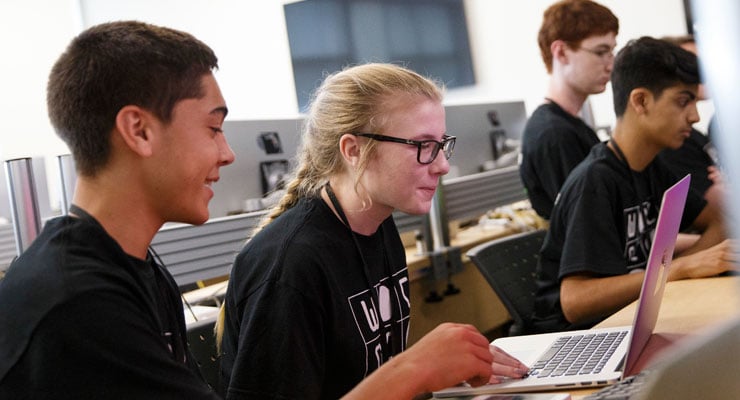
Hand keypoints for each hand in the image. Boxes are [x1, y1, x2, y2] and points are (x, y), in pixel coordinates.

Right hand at [342, 323, 528, 399]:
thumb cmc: (417, 364)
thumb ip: (452, 347)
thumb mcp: (434, 347)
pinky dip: (483, 379)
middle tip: (512, 368)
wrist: (410, 370)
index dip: (486, 348)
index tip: (497, 356)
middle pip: (487, 346)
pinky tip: (473, 382)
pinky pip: (486, 371)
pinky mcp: (471, 360)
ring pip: (488, 359)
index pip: (477, 335)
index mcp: (451, 328)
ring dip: (484, 372)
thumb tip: (466, 359)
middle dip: (496, 360)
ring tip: (477, 379)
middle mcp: (461, 333)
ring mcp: (467, 345)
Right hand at [671, 239, 738, 279]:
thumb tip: (735, 257)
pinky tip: (739, 272)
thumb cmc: (704, 260)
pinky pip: (736, 266)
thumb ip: (729, 251)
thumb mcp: (717, 251)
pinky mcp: (720, 265)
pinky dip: (739, 269)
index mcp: (727, 244)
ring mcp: (723, 256)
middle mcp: (726, 248)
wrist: (688, 265)